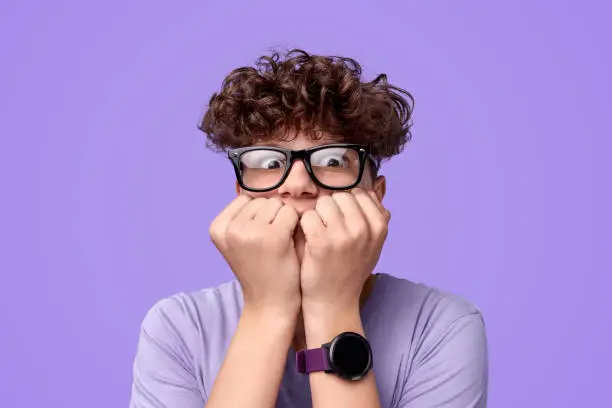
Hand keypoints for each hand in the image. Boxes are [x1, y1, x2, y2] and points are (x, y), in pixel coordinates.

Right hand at [210, 195, 300, 314]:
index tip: (257, 240)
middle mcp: (230, 228)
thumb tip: (252, 181)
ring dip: (284, 221)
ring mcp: (250, 232)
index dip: (259, 216)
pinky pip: (291, 213)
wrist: (270, 303)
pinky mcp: (273, 237)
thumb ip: (242, 215)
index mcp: (217, 227)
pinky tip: (289, 244)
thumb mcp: (239, 240)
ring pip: (277, 205)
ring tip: (278, 245)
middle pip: (262, 201)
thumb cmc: (260, 268)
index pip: (246, 199)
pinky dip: (295, 226)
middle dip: (271, 217)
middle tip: (269, 245)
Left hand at [298, 189, 390, 312]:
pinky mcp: (321, 242)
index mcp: (379, 227)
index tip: (343, 223)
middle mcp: (363, 229)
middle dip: (331, 209)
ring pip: (323, 203)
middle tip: (329, 229)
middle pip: (340, 196)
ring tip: (319, 235)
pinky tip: (309, 241)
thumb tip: (376, 185)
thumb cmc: (351, 269)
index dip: (346, 206)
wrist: (334, 301)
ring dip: (318, 216)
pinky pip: (308, 216)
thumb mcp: (373, 244)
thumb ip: (375, 216)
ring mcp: (342, 235)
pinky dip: (305, 226)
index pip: (359, 194)